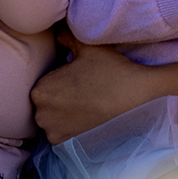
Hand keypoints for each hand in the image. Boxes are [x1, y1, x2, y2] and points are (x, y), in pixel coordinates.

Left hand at [31, 37, 156, 141]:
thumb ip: (65, 37)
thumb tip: (58, 33)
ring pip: (53, 118)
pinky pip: (62, 132)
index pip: (44, 83)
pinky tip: (86, 117)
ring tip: (85, 104)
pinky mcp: (67, 145)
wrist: (138, 98)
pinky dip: (70, 126)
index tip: (76, 79)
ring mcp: (53, 132)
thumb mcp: (86, 47)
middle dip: (59, 97)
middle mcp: (41, 115)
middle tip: (82, 91)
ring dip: (63, 112)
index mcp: (40, 91)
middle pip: (46, 102)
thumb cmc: (110, 71)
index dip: (60, 80)